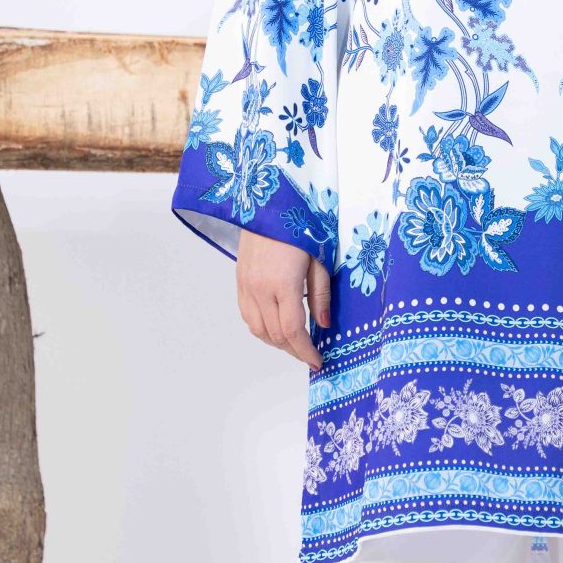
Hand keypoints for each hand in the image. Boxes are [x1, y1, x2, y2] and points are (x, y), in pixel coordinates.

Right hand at [234, 230, 331, 369]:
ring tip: (295, 343)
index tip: (318, 361)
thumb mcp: (319, 258)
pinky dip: (262, 328)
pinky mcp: (239, 280)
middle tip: (311, 354)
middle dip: (294, 350)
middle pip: (275, 335)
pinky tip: (276, 325)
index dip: (306, 351)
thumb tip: (323, 324)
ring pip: (257, 329)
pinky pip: (247, 315)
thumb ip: (320, 293)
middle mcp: (259, 288)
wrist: (267, 201)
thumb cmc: (298, 223)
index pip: (293, 331)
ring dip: (277, 342)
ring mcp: (246, 285)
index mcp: (282, 283)